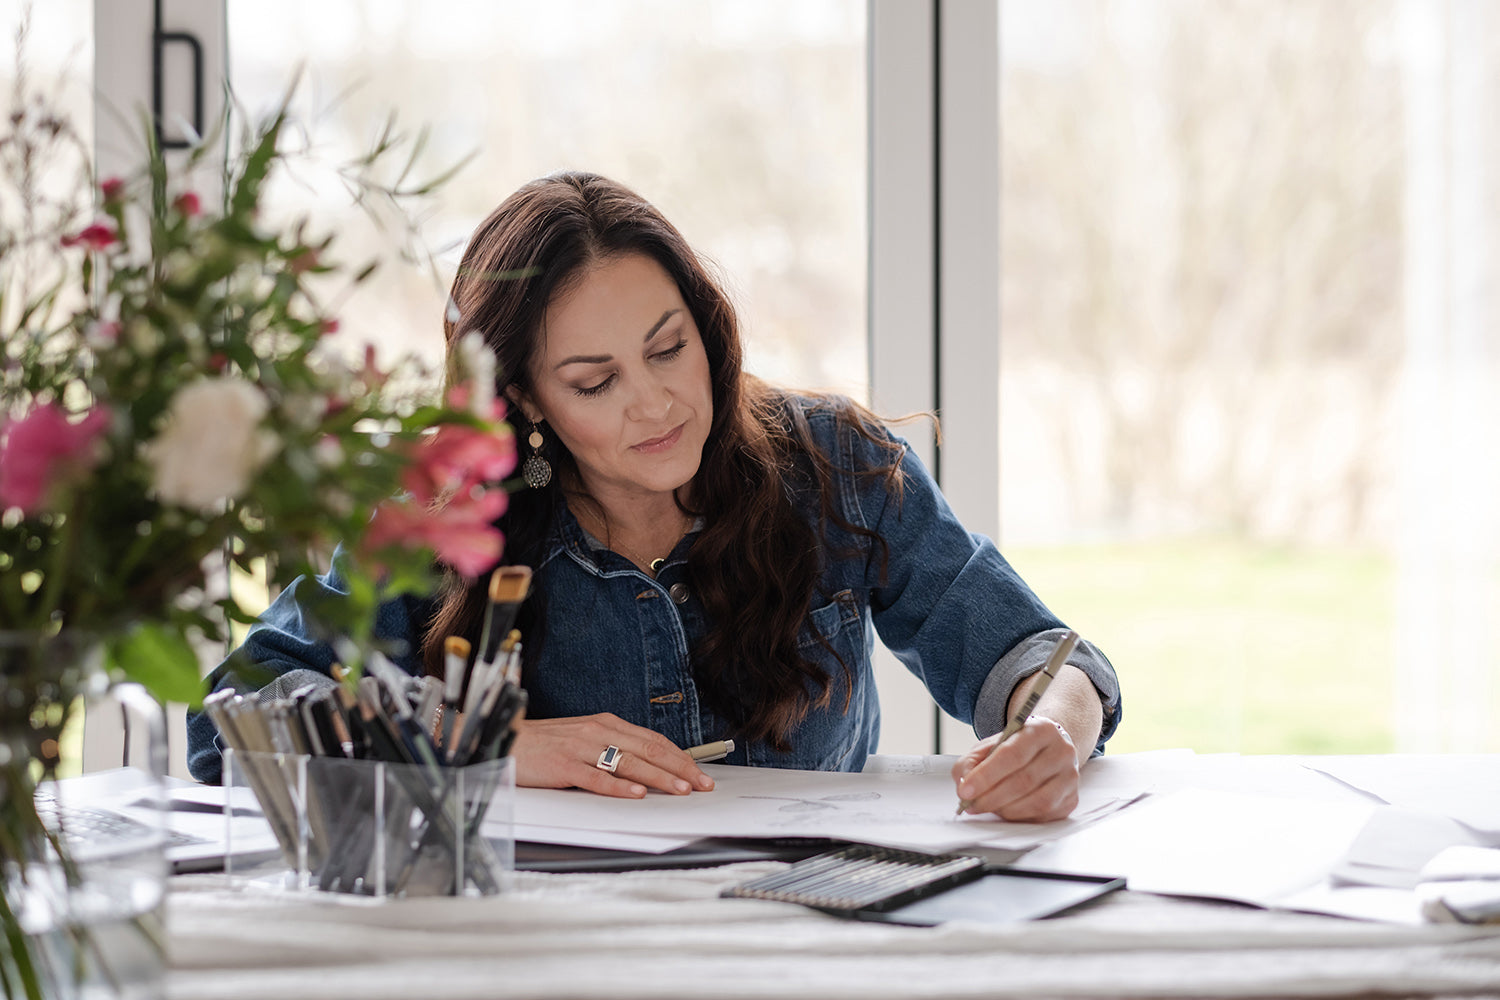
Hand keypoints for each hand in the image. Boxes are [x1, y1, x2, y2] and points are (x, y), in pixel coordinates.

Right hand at [512, 713, 715, 797]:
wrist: (506, 739)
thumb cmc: (545, 744)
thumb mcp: (584, 739)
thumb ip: (612, 749)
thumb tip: (647, 768)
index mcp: (606, 724)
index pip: (653, 740)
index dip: (680, 756)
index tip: (700, 772)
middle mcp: (598, 732)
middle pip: (648, 750)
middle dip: (680, 768)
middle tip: (702, 784)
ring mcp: (581, 748)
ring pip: (628, 763)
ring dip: (659, 777)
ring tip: (680, 789)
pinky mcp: (564, 765)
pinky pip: (596, 777)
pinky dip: (619, 786)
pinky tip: (636, 794)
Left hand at [951, 716, 1078, 821]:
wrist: (1047, 750)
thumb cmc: (1016, 748)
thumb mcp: (990, 745)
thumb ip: (971, 762)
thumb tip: (964, 786)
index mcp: (1041, 730)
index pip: (1012, 755)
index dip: (986, 775)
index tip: (966, 790)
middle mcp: (1062, 751)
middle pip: (1024, 780)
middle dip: (992, 797)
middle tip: (971, 805)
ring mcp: (1070, 777)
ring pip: (1037, 801)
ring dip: (1005, 810)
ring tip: (987, 807)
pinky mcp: (1071, 799)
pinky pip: (1044, 815)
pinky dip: (1020, 817)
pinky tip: (1007, 810)